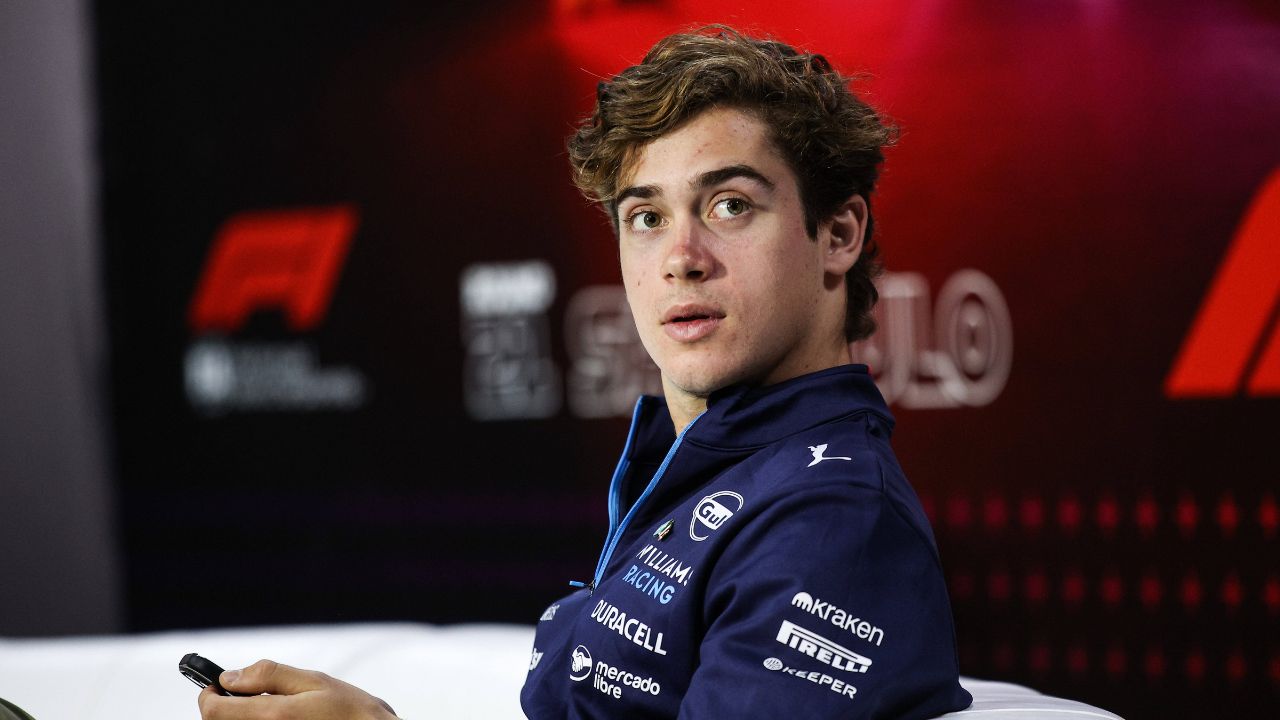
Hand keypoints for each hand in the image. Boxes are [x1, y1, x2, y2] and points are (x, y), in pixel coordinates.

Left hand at [197, 659, 398, 719]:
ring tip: (271, 710)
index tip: (214, 686)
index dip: (208, 695)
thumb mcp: (315, 681)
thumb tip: (230, 676)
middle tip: (245, 695)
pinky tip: (279, 719)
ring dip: (241, 718)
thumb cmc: (352, 713)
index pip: (214, 711)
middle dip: (226, 707)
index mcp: (273, 717)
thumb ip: (269, 676)